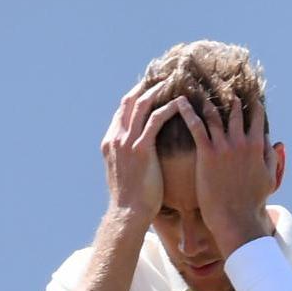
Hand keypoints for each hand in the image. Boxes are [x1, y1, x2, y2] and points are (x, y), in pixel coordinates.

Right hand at [102, 77, 183, 219]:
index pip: (122, 109)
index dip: (136, 94)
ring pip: (142, 104)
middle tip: (163, 74)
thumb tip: (139, 154)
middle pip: (130, 100)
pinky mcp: (140, 149)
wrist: (128, 215)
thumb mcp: (125, 173)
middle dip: (146, 85)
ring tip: (175, 81)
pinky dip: (168, 108)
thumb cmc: (131, 200)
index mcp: (110, 142)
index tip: (151, 85)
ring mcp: (126, 142)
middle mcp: (115, 138)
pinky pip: (155, 120)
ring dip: (158, 90)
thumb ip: (128, 157)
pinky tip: (181, 104)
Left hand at [172, 98, 277, 250]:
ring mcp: (224, 146)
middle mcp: (241, 141)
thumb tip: (274, 141)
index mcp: (256, 145)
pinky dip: (187, 111)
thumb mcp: (269, 179)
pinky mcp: (208, 154)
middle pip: (234, 108)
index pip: (255, 114)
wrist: (236, 219)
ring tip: (193, 83)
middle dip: (225, 91)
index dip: (249, 98)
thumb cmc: (251, 203)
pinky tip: (178, 100)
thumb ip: (271, 157)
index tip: (242, 86)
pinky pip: (197, 127)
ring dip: (203, 96)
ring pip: (214, 113)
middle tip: (214, 75)